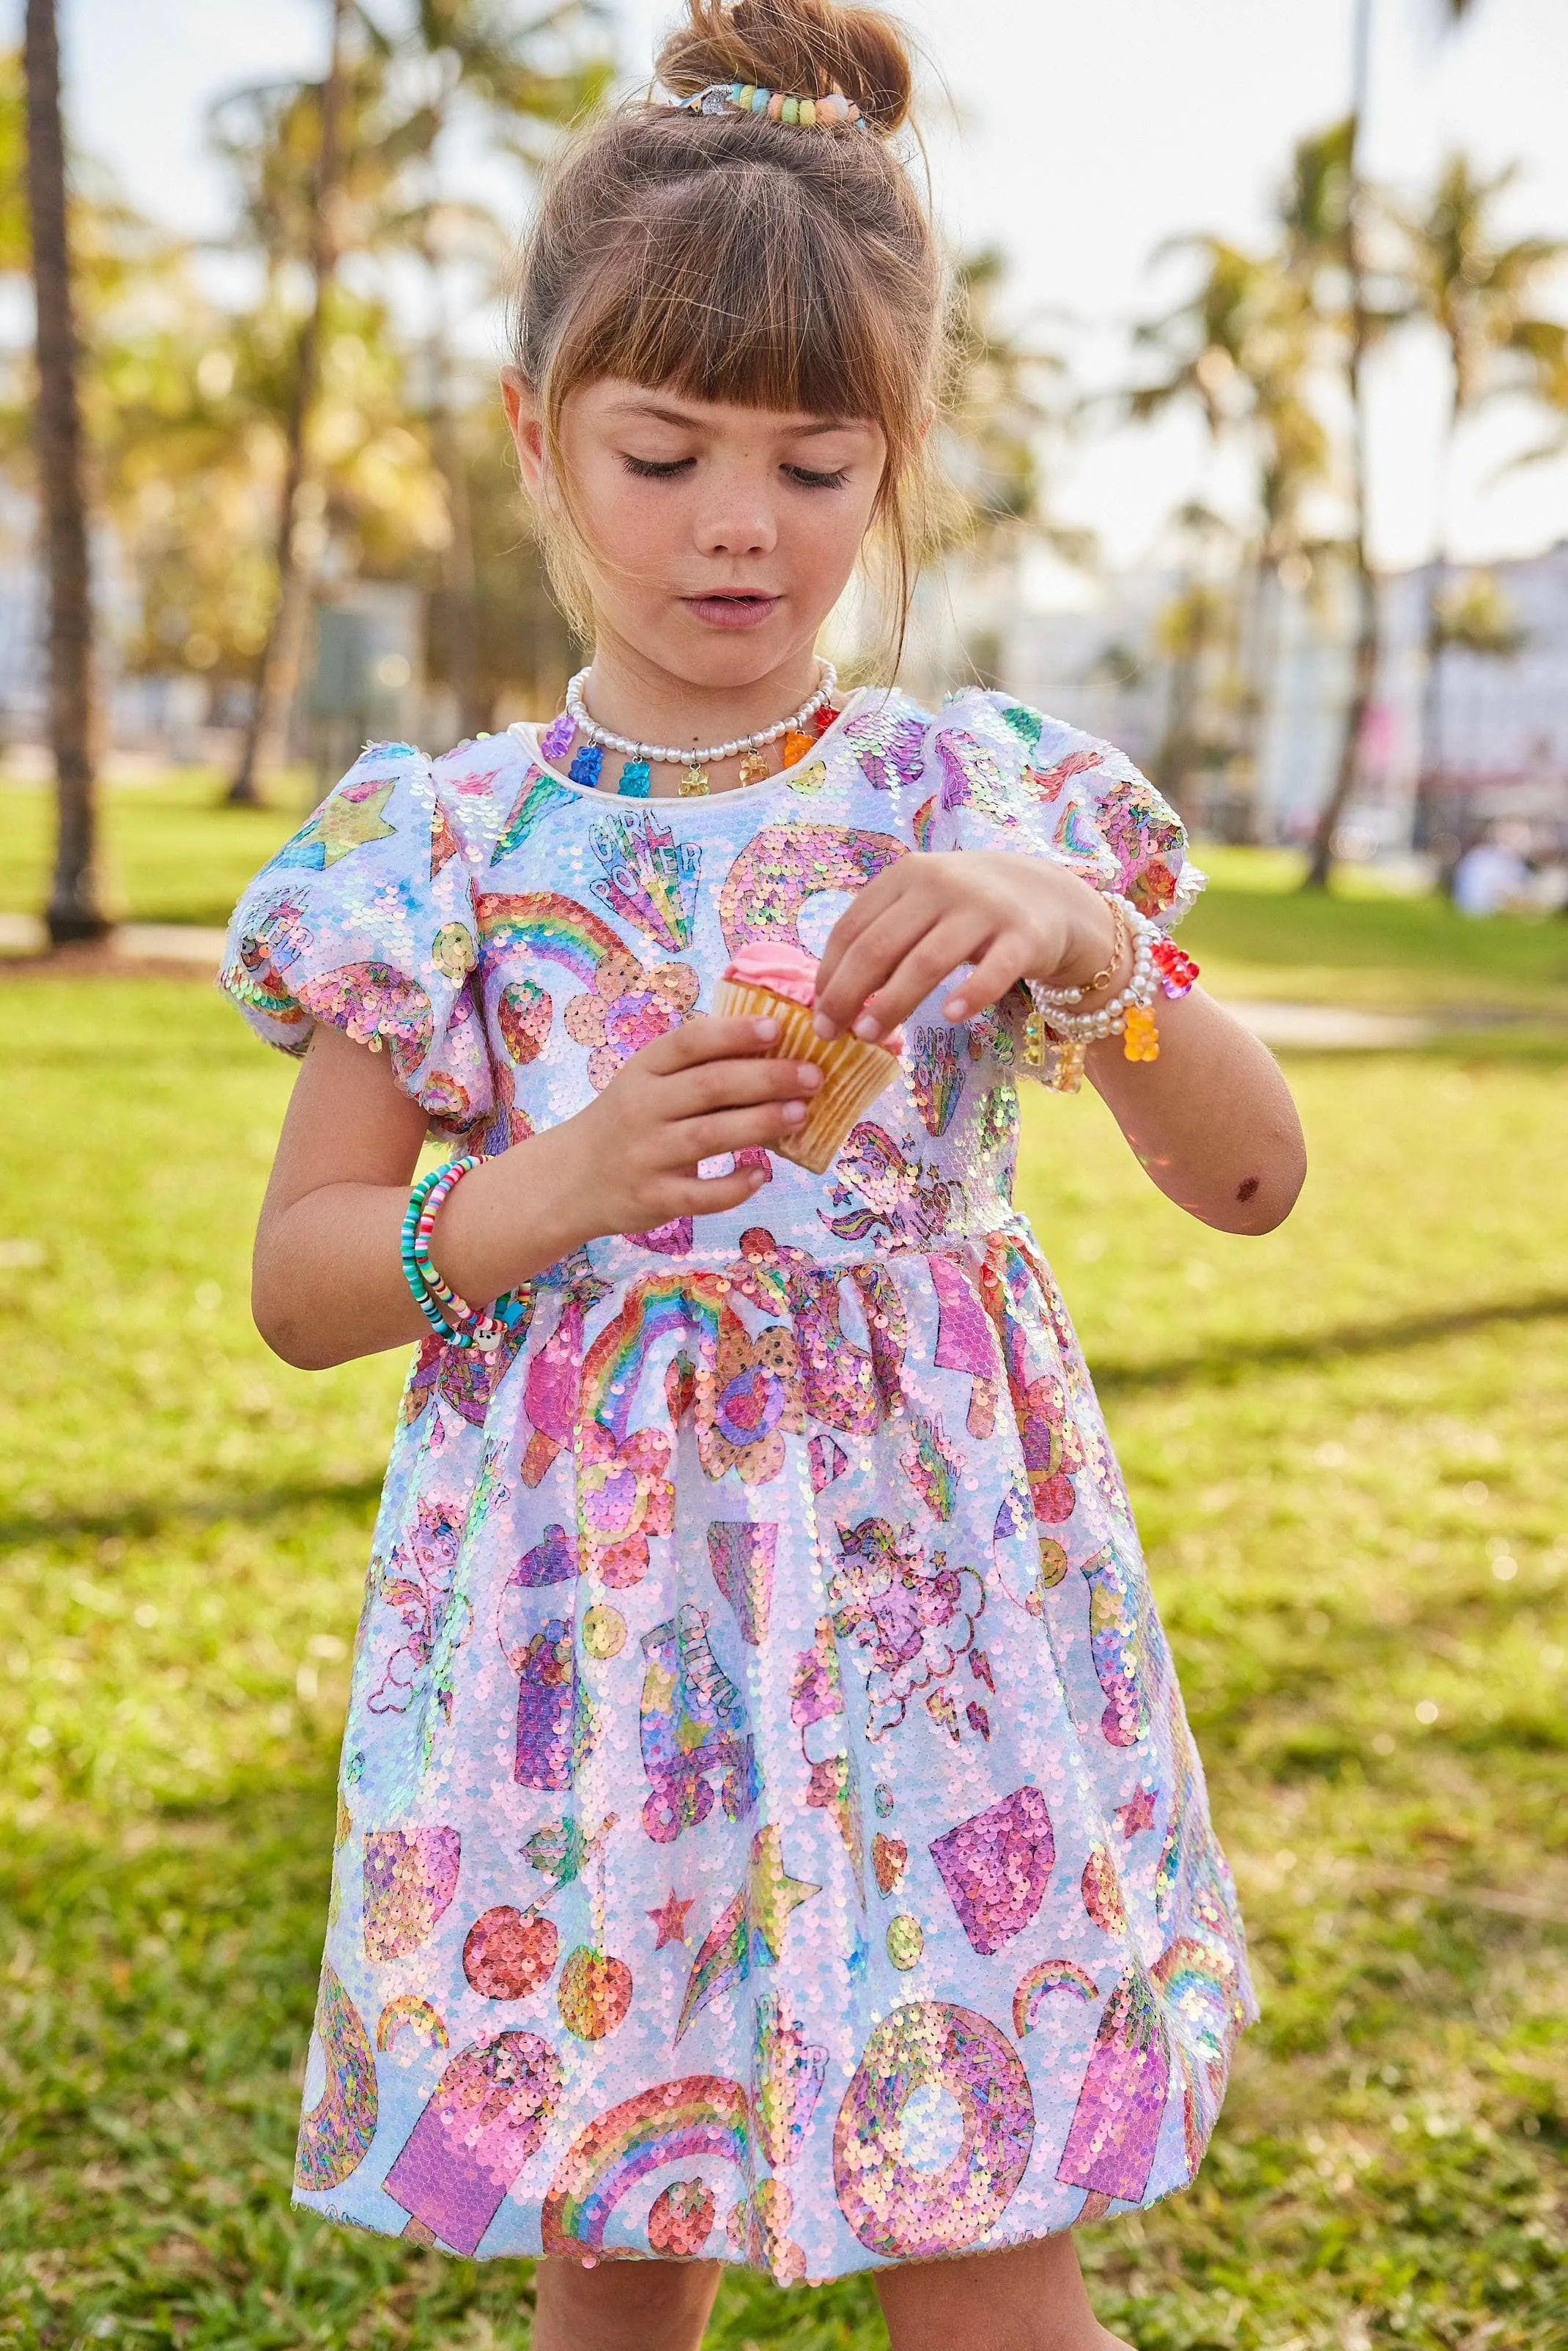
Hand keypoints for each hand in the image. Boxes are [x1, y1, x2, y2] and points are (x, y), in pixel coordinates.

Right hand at [555, 1015, 821, 1237]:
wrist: (572, 1179)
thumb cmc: (628, 1121)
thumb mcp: (647, 1083)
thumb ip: (697, 1069)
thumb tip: (776, 1052)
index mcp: (643, 1070)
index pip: (689, 1043)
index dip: (734, 1033)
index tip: (778, 1028)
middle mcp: (641, 1108)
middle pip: (710, 1086)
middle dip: (767, 1077)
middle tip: (812, 1075)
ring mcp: (646, 1154)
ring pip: (709, 1136)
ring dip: (761, 1122)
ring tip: (801, 1114)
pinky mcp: (653, 1198)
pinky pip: (702, 1194)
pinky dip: (735, 1185)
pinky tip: (763, 1173)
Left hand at [811, 852, 1118, 1043]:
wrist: (1047, 897)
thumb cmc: (966, 911)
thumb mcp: (921, 905)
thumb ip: (881, 934)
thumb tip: (828, 993)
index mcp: (905, 876)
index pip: (851, 929)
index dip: (828, 975)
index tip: (818, 1015)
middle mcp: (940, 885)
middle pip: (879, 947)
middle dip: (848, 995)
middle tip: (833, 1034)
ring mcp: (983, 909)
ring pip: (926, 962)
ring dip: (892, 1003)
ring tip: (871, 1036)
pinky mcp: (1023, 936)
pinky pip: (992, 971)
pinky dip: (969, 995)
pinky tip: (949, 1017)